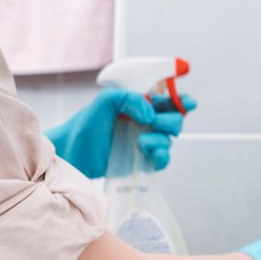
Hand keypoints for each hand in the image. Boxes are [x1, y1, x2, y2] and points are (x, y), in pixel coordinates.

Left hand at [45, 89, 197, 178]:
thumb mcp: (106, 100)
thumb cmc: (86, 125)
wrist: (73, 152)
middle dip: (171, 121)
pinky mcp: (144, 161)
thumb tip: (150, 114)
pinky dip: (160, 155)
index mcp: (143, 106)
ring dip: (160, 139)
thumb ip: (130, 98)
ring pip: (170, 140)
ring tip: (141, 140)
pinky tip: (147, 152)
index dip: (183, 101)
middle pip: (176, 120)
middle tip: (152, 122)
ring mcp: (147, 143)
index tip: (187, 103)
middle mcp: (148, 124)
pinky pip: (163, 159)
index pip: (170, 101)